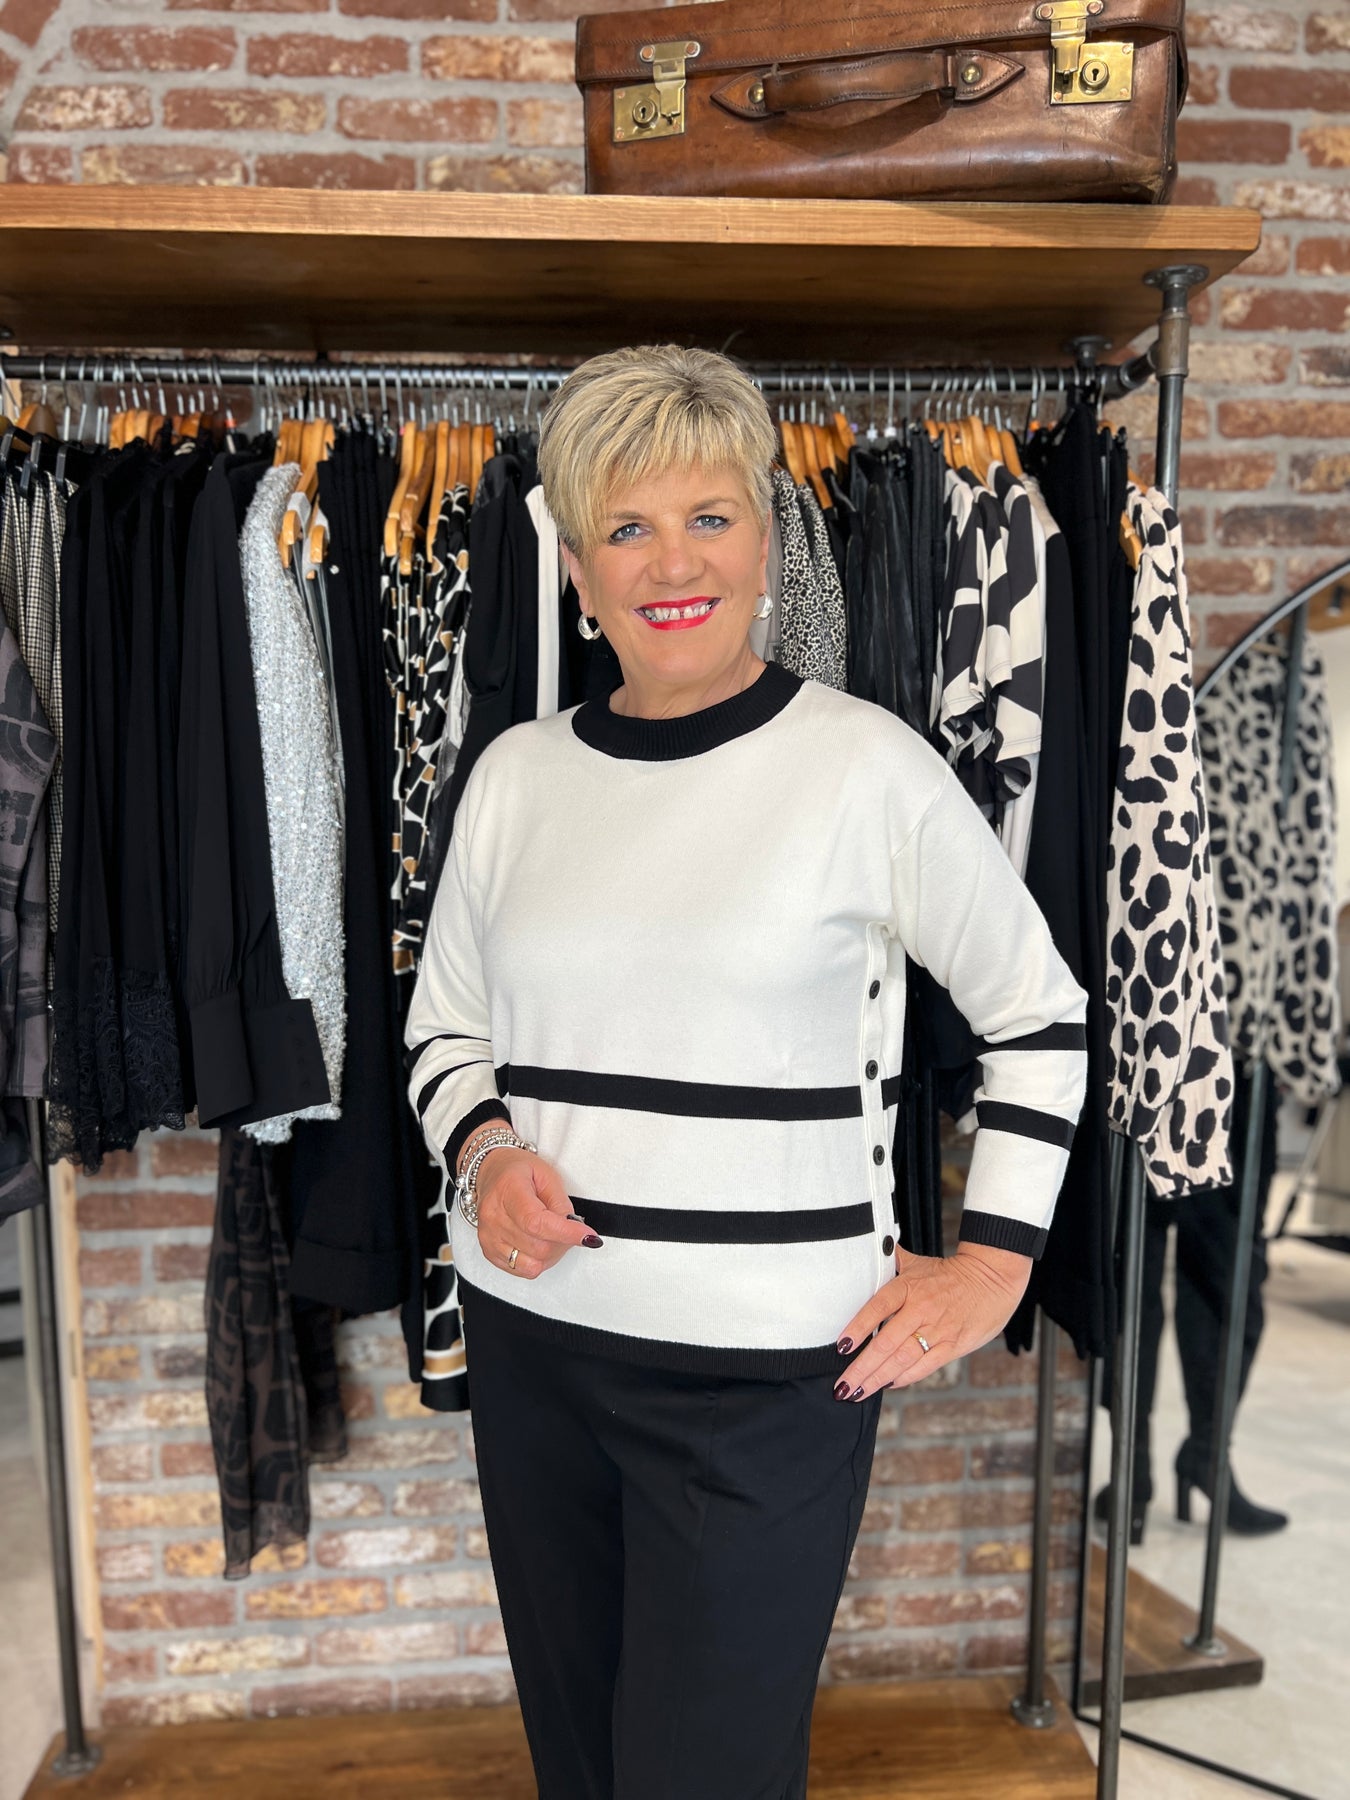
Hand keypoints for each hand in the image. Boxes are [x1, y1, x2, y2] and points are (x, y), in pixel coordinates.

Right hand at [473, 1144, 602, 1277]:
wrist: (492, 1173)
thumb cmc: (520, 1171)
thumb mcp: (547, 1175)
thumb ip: (561, 1204)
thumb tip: (574, 1230)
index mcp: (507, 1190)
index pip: (536, 1222)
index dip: (565, 1233)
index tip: (588, 1236)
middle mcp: (493, 1217)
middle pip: (538, 1247)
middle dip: (563, 1242)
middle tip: (571, 1229)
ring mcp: (488, 1237)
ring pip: (532, 1264)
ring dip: (552, 1254)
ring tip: (553, 1235)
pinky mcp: (489, 1252)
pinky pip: (522, 1270)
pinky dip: (538, 1261)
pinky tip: (539, 1243)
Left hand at [832, 1242, 1032, 1400]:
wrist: (992, 1279)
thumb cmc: (950, 1274)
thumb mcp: (918, 1263)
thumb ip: (891, 1260)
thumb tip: (868, 1250)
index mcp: (909, 1287)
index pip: (877, 1308)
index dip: (858, 1328)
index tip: (842, 1346)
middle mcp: (921, 1309)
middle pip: (886, 1342)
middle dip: (861, 1368)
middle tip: (842, 1385)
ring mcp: (937, 1330)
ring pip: (903, 1359)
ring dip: (878, 1378)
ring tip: (858, 1391)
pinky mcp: (952, 1346)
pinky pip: (925, 1366)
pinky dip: (905, 1377)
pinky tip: (888, 1384)